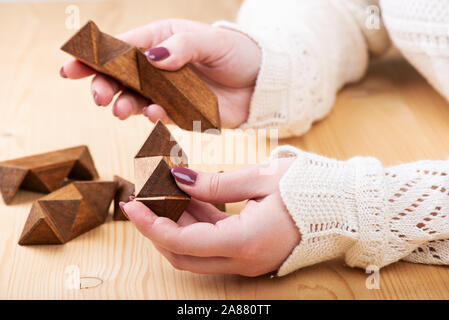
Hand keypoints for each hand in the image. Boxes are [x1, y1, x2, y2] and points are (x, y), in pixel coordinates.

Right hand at [60, 19, 261, 127]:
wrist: (260, 82)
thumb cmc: (235, 53)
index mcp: (160, 42)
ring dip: (126, 104)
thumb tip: (152, 58)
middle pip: (122, 77)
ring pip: (136, 99)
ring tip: (122, 109)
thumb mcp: (210, 42)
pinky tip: (153, 114)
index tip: (71, 69)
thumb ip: (182, 47)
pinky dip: (154, 115)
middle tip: (100, 97)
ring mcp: (167, 92)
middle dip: (105, 86)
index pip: (120, 49)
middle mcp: (158, 68)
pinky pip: (161, 115)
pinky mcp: (180, 112)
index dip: (94, 58)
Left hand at [121, 158, 300, 276]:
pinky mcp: (251, 253)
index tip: (132, 206)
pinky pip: (214, 244)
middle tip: (141, 201)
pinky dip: (197, 225)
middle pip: (183, 255)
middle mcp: (244, 260)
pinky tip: (189, 200)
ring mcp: (248, 260)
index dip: (152, 225)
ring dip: (176, 226)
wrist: (346, 207)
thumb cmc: (310, 189)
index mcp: (245, 241)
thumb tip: (179, 180)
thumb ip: (214, 184)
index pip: (183, 243)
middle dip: (157, 229)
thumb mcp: (260, 178)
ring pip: (197, 252)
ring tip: (164, 193)